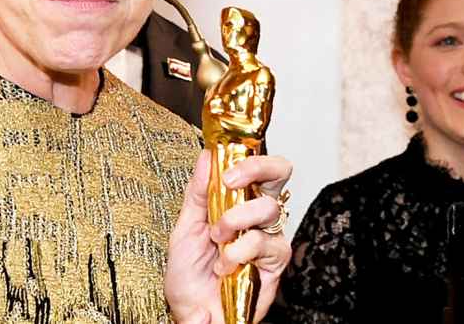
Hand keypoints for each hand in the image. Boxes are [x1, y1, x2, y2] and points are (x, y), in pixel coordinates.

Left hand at [164, 150, 292, 322]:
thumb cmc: (190, 274)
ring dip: (234, 221)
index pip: (256, 166)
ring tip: (217, 241)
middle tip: (230, 182)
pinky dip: (239, 252)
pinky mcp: (275, 261)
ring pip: (267, 207)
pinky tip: (225, 265)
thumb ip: (197, 192)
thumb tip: (207, 156)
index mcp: (236, 201)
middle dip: (254, 169)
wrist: (192, 311)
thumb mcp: (185, 226)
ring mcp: (268, 235)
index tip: (224, 167)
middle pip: (278, 172)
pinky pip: (265, 243)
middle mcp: (256, 214)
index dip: (247, 157)